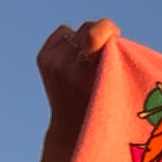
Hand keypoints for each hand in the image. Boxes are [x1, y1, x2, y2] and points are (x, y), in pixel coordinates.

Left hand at [36, 20, 118, 144]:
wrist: (71, 132)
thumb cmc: (104, 112)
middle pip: (87, 29)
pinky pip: (63, 34)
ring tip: (88, 63)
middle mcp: (65, 66)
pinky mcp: (43, 58)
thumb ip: (116, 62)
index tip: (116, 37)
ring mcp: (51, 62)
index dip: (108, 31)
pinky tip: (75, 60)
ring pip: (75, 32)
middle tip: (104, 55)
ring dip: (85, 42)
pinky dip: (70, 43)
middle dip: (99, 37)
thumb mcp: (117, 91)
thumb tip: (111, 33)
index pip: (96, 31)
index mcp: (86, 75)